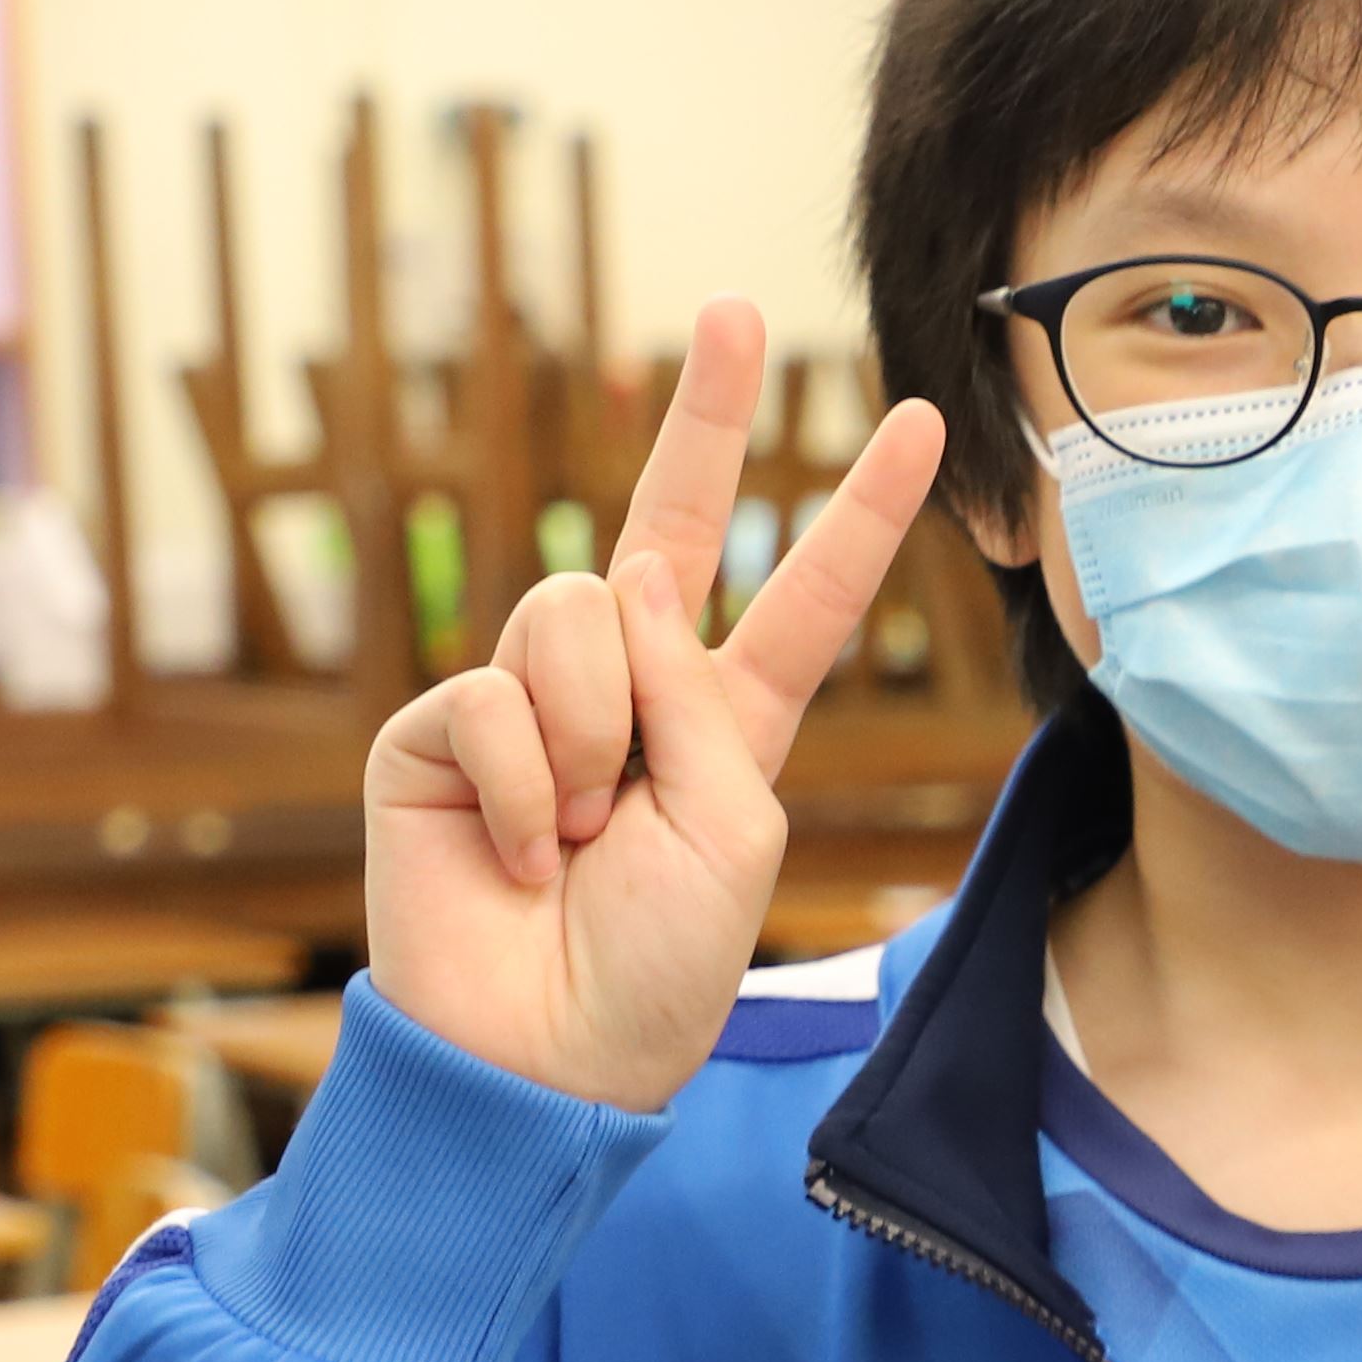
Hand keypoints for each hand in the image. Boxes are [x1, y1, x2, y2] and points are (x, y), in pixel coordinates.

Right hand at [361, 304, 945, 1112]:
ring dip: (588, 733)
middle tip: (733, 306)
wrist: (542, 1054)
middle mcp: (633, 692)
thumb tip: (631, 568)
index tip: (922, 423)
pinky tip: (516, 849)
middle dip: (705, 415)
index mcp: (730, 721)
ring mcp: (532, 703)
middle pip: (665, 524)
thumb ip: (701, 697)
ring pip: (575, 613)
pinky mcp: (439, 731)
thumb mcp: (730, 830)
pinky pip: (492, 694)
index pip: (802, 596)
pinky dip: (517, 780)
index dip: (860, 513)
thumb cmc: (655, 967)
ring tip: (577, 834)